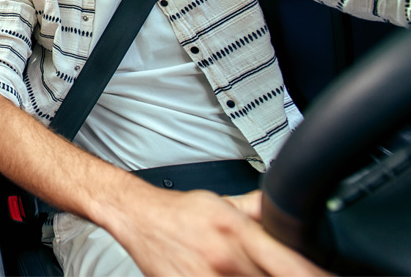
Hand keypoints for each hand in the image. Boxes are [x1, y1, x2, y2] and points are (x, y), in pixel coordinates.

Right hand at [113, 188, 328, 275]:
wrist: (139, 217)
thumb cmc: (180, 212)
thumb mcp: (225, 202)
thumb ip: (261, 209)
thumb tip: (292, 210)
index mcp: (238, 232)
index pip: (291, 265)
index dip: (316, 275)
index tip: (331, 276)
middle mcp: (225, 260)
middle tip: (282, 271)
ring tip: (247, 272)